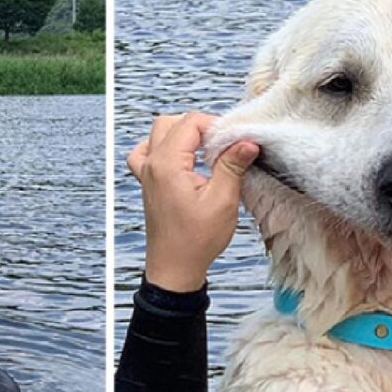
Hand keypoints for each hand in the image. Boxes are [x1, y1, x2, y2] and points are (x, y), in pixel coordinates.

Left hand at [128, 112, 258, 291]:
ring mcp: (146, 173)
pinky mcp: (147, 184)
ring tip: (203, 152)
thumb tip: (246, 141)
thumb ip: (232, 165)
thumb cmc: (196, 240)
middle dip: (200, 127)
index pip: (190, 123)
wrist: (174, 268)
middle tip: (221, 145)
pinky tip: (179, 159)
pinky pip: (145, 153)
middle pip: (172, 123)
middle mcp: (151, 164)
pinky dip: (160, 148)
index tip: (233, 141)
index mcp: (167, 164)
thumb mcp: (223, 200)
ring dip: (181, 135)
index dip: (215, 126)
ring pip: (158, 133)